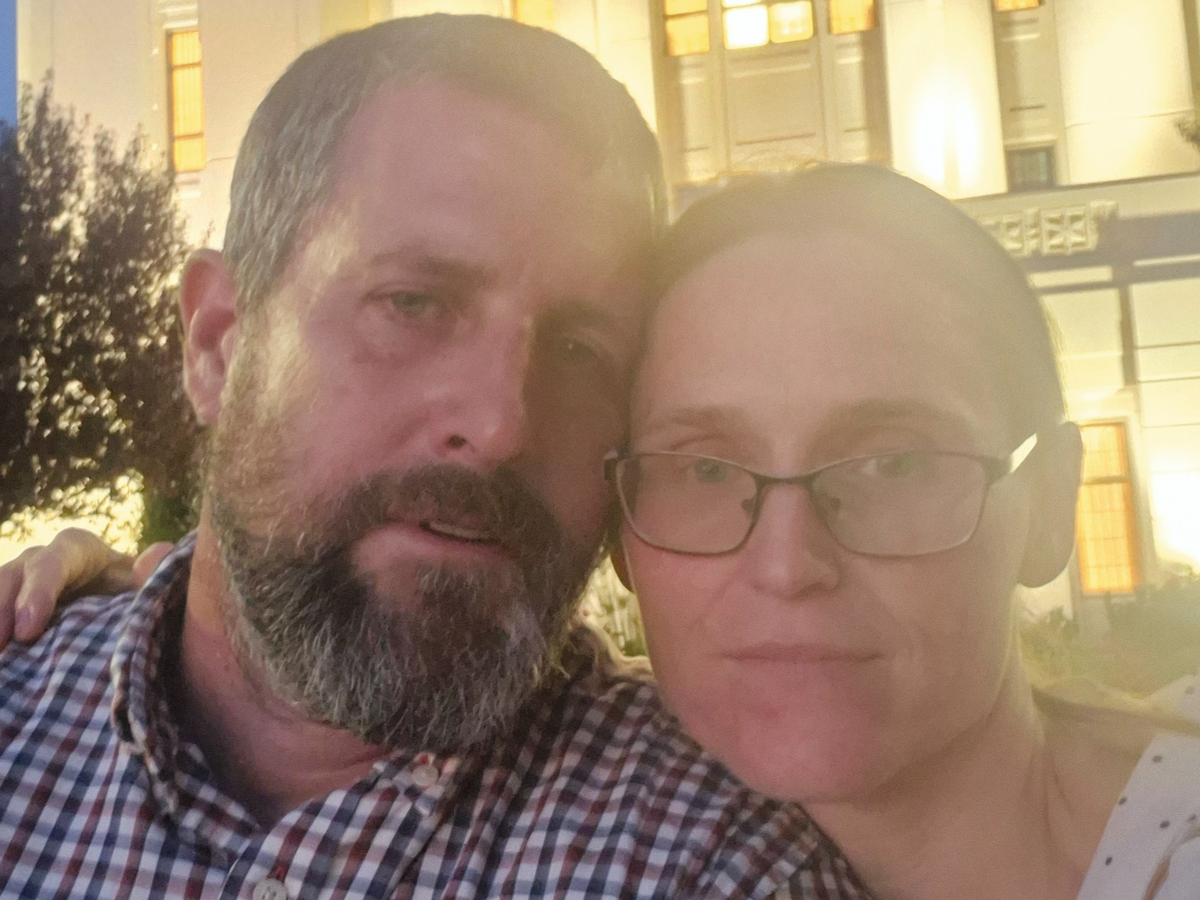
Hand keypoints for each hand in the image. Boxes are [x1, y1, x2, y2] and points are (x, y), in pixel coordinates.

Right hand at [0, 529, 170, 648]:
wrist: (120, 600)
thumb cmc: (134, 589)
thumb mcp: (143, 582)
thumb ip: (152, 573)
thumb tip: (162, 554)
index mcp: (75, 549)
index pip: (51, 564)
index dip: (37, 594)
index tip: (27, 631)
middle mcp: (39, 561)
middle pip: (12, 579)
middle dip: (1, 612)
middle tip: (0, 647)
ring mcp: (18, 584)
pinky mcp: (11, 608)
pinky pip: (1, 615)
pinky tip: (0, 665)